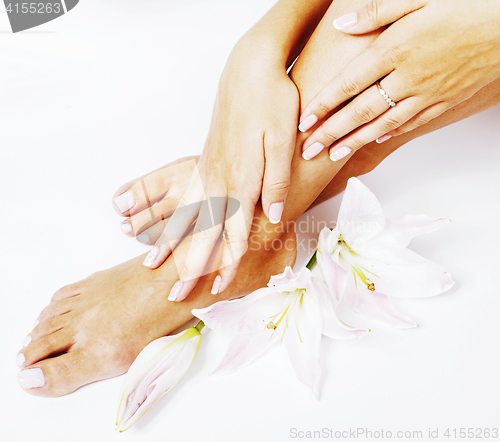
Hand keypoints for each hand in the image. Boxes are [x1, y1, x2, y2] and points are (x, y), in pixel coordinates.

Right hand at [143, 36, 299, 301]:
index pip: (235, 231)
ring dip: (171, 243)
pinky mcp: (204, 161)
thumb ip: (277, 181)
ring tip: (153, 264)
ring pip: (186, 216)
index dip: (229, 263)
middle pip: (203, 232)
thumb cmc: (272, 102)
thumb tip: (275, 215)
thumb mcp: (284, 140)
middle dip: (190, 266)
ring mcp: (208, 170)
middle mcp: (220, 179)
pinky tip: (164, 223)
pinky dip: (172, 216)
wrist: (251, 71)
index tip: (219, 290)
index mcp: (242, 179)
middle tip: (175, 294)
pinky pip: (184, 196)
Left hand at [298, 0, 499, 160]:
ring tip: (334, 155)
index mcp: (396, 49)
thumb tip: (341, 25)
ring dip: (356, 141)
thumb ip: (376, 12)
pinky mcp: (445, 100)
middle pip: (360, 111)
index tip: (303, 121)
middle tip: (308, 150)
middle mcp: (408, 77)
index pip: (349, 83)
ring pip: (383, 124)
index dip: (323, 104)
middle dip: (331, 133)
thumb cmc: (465, 3)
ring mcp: (427, 93)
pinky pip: (412, 122)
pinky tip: (375, 140)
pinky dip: (390, 133)